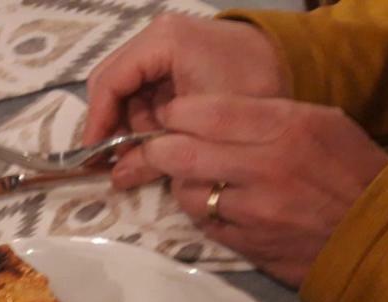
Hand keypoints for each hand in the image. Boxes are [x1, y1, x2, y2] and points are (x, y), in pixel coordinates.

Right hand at [83, 14, 287, 147]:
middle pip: (111, 84)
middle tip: (114, 162)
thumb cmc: (252, 88)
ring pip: (125, 90)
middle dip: (111, 125)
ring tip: (139, 156)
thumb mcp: (202, 126)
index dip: (98, 123)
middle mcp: (156, 37)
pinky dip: (143, 119)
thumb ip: (157, 151)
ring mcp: (162, 45)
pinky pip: (143, 90)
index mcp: (162, 41)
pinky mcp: (171, 58)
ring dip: (128, 125)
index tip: (95, 158)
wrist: (293, 65)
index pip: (109, 82)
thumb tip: (116, 178)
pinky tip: (152, 142)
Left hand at [126, 95, 387, 286]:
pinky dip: (203, 214)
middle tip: (155, 148)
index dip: (177, 113)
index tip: (170, 115)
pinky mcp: (247, 244)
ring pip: (187, 193)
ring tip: (196, 180)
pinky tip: (216, 207)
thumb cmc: (351, 171)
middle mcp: (265, 166)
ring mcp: (253, 210)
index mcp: (286, 126)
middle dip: (159, 149)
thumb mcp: (322, 123)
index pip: (207, 112)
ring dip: (183, 185)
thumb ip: (268, 114)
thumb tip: (211, 113)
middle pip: (182, 154)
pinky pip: (204, 224)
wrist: (375, 233)